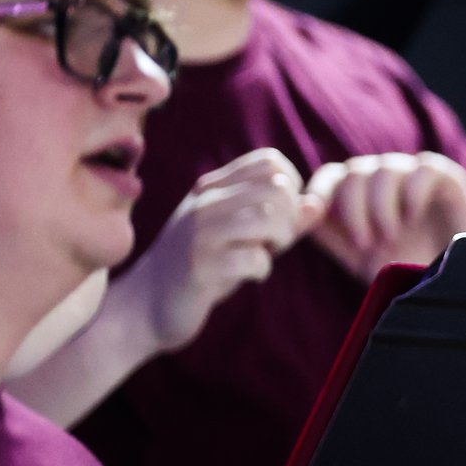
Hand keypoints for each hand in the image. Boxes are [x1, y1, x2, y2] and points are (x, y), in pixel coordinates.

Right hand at [123, 148, 321, 351]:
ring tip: (262, 255)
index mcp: (213, 187)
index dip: (290, 187)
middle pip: (276, 188)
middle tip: (274, 241)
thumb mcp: (242, 235)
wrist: (147, 304)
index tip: (280, 214)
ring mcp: (199, 232)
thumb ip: (281, 218)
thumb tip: (318, 201)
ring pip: (267, 217)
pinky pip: (253, 258)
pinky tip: (246, 275)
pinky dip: (261, 269)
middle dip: (288, 218)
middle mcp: (204, 202)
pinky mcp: (199, 266)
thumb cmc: (204, 266)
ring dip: (278, 242)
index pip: (269, 160)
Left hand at [306, 151, 465, 281]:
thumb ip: (329, 233)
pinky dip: (412, 191)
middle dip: (353, 209)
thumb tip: (301, 211)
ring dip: (381, 205)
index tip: (315, 214)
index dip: (319, 191)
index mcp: (361, 197)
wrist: (459, 290)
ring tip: (391, 237)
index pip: (330, 177)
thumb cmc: (409, 276)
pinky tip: (413, 216)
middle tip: (366, 243)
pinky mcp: (447, 178)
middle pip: (353, 173)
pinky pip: (422, 169)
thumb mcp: (360, 259)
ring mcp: (415, 178)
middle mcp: (385, 182)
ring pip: (383, 170)